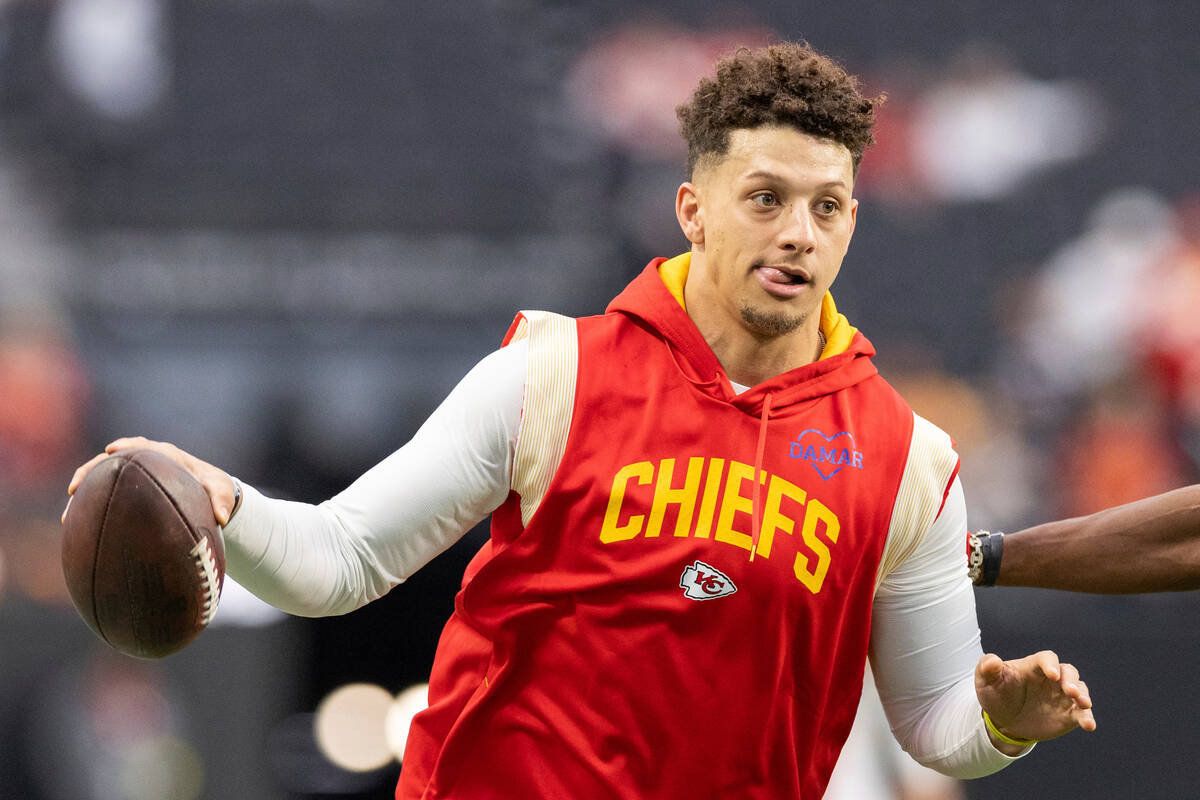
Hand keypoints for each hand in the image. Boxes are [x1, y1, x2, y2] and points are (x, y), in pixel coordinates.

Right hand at [65, 436, 238, 525]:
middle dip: (94, 469)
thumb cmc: (214, 488)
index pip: (144, 446)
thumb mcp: (222, 492)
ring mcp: (135, 473)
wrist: (208, 492)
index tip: (113, 450)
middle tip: (76, 484)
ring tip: (69, 511)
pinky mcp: (129, 487)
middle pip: (114, 460)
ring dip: (85, 489)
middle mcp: (147, 460)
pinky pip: (105, 492)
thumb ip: (223, 501)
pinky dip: (90, 503)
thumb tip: (222, 518)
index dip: (128, 446)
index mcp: (167, 455)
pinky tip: (75, 522)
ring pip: (104, 476)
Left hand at [975, 650, 1094, 752]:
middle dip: (1071, 680)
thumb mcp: (986, 681)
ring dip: (1083, 696)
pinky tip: (1088, 725)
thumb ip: (987, 668)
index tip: (1052, 674)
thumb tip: (992, 660)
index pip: (1047, 658)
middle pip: (1068, 671)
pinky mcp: (1068, 714)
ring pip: (1080, 690)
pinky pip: (1081, 713)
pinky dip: (1087, 717)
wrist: (1003, 720)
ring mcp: (1061, 696)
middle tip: (1070, 691)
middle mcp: (1051, 679)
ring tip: (1084, 705)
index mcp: (1033, 666)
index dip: (1050, 664)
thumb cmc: (996, 694)